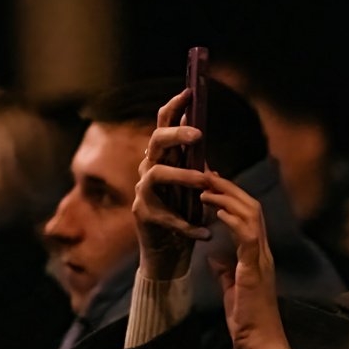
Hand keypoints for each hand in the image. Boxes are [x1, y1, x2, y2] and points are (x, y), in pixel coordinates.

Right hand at [133, 90, 212, 279]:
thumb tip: (199, 133)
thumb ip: (194, 163)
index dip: (173, 108)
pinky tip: (205, 233)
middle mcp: (148, 171)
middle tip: (198, 134)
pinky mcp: (144, 217)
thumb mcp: (192, 187)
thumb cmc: (182, 217)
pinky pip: (167, 217)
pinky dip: (189, 225)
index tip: (189, 92)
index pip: (162, 126)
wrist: (167, 255)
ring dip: (183, 175)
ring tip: (204, 180)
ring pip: (157, 174)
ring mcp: (143, 194)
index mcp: (161, 160)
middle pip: (155, 143)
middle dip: (175, 134)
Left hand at [199, 171, 289, 348]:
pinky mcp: (255, 269)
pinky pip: (247, 235)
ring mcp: (262, 258)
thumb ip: (226, 271)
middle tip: (207, 172)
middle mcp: (263, 251)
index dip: (230, 197)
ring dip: (228, 197)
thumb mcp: (232, 290)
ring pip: (251, 214)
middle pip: (251, 206)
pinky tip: (217, 210)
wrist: (260, 343)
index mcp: (257, 255)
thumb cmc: (248, 321)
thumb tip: (215, 257)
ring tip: (207, 185)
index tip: (211, 183)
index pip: (248, 216)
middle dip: (229, 187)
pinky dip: (233, 219)